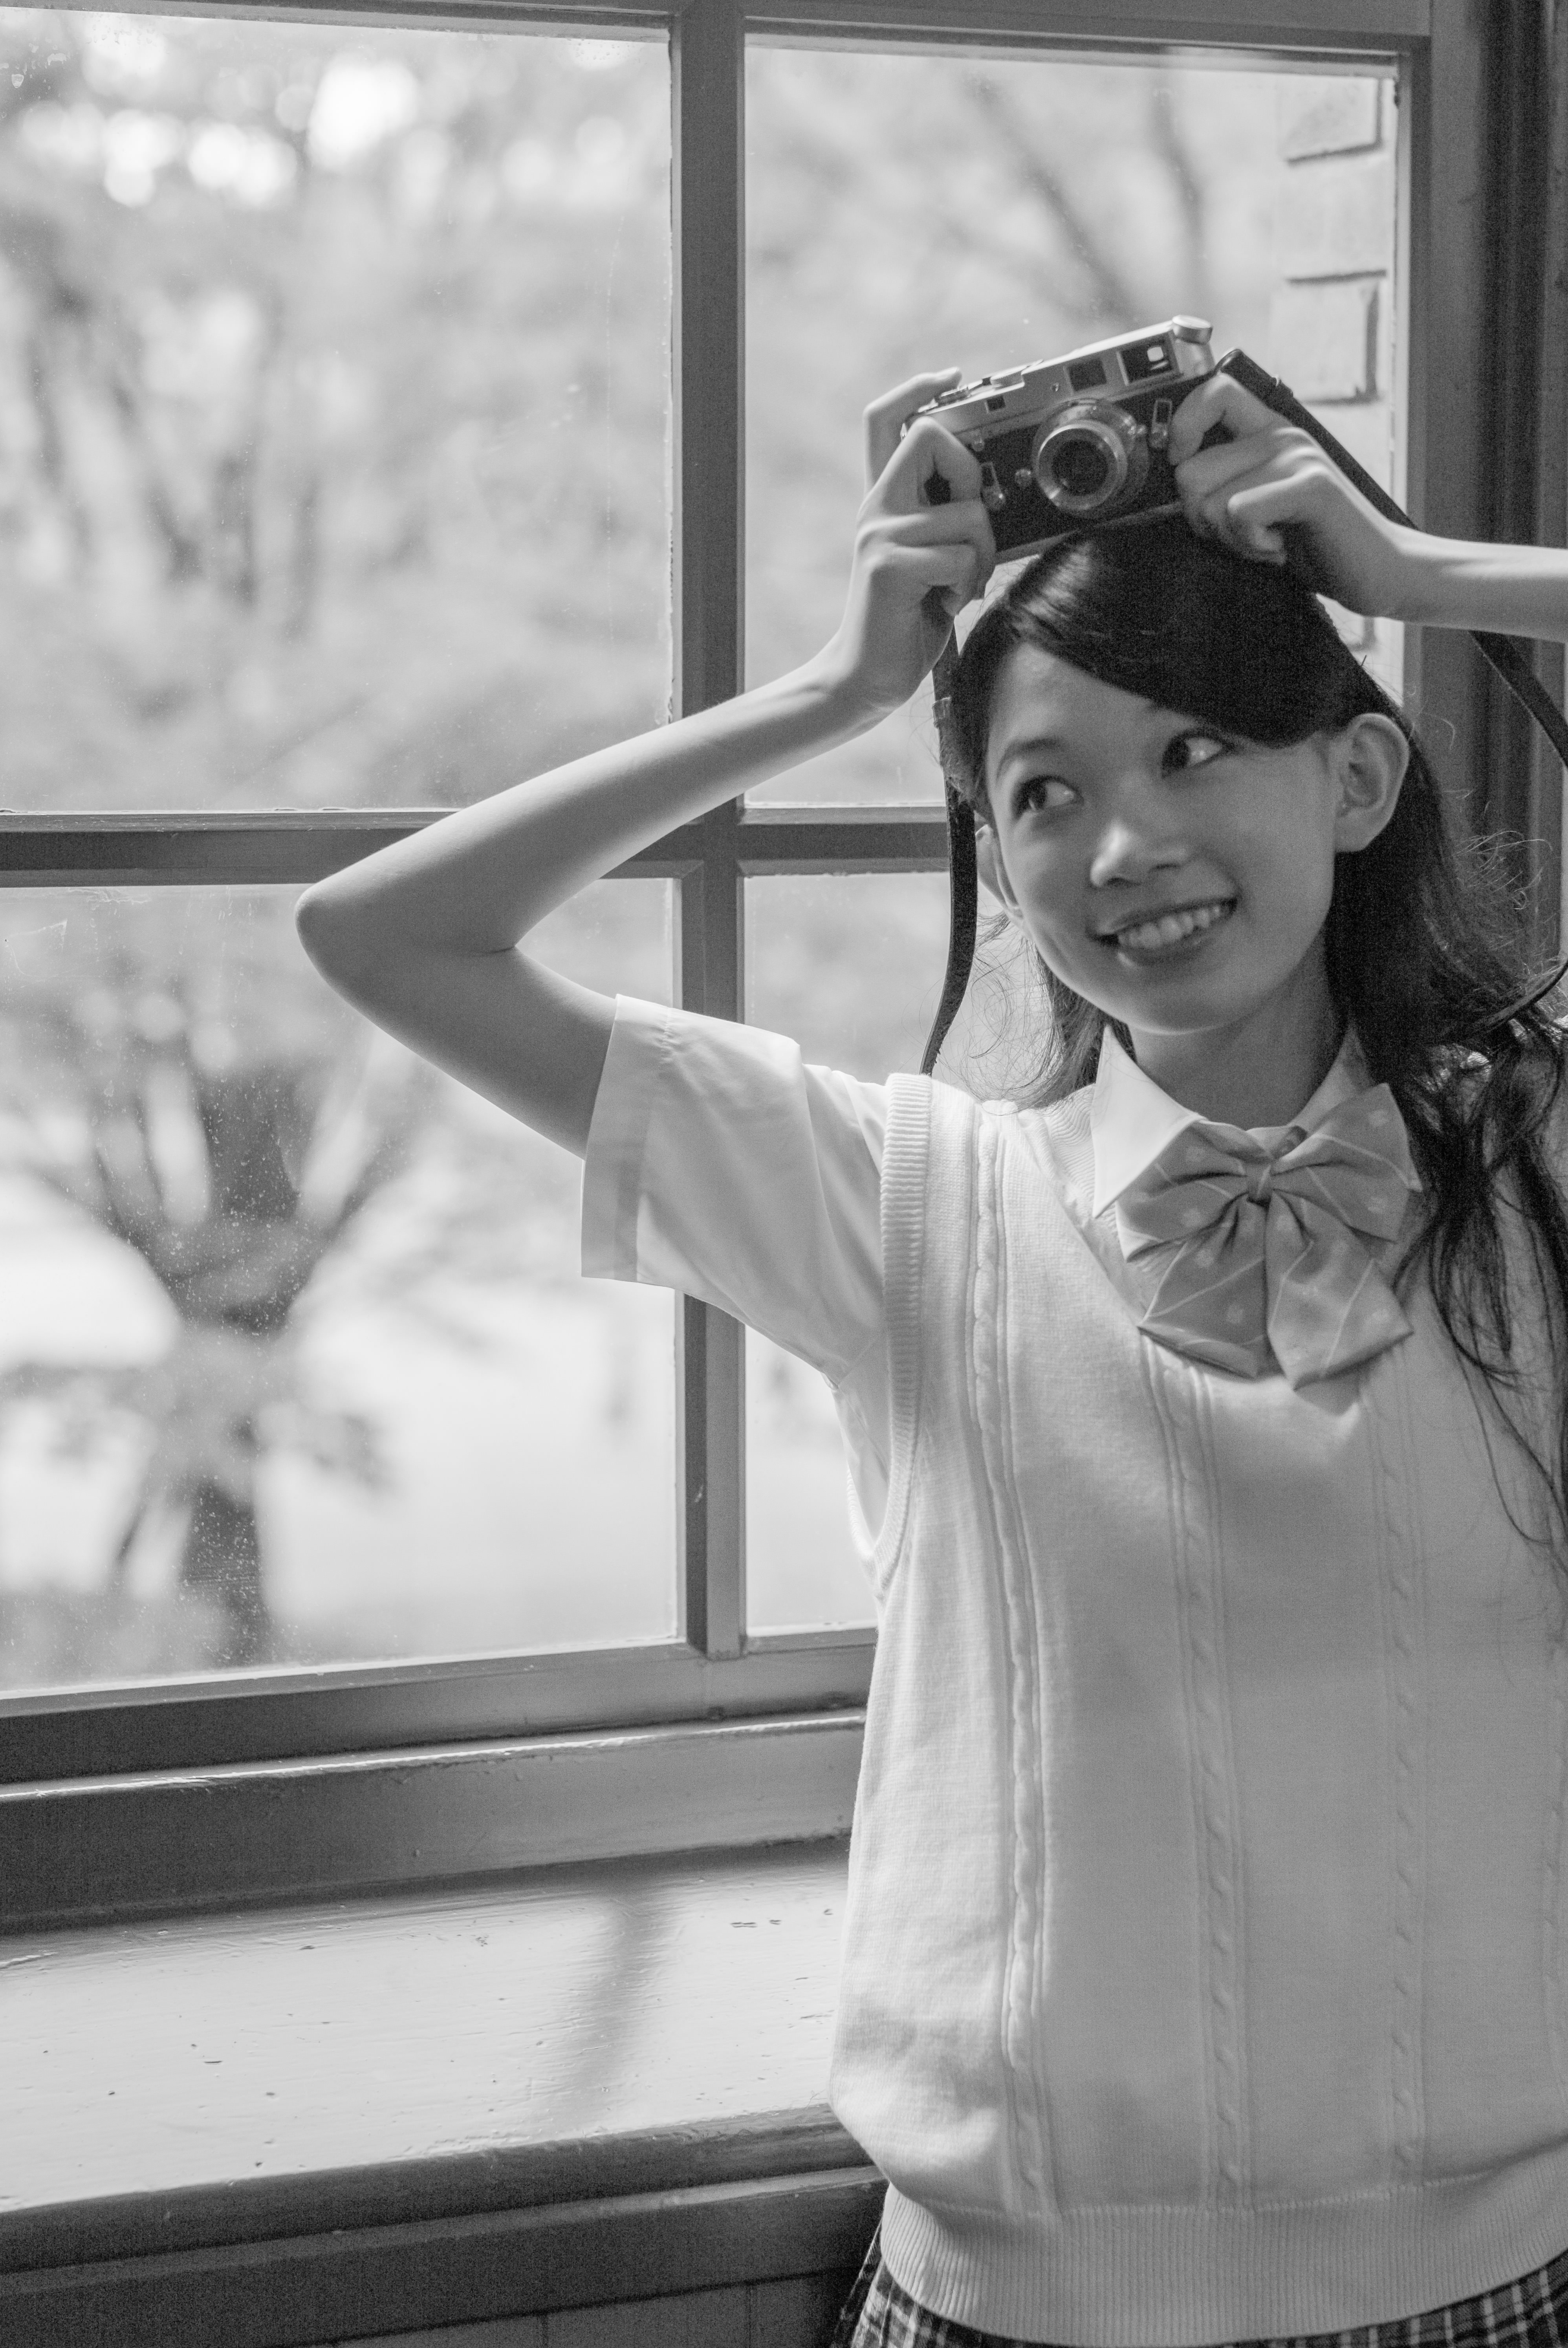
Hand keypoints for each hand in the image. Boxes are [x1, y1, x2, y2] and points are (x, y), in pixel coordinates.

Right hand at [815, 370, 997, 722]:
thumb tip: (985, 497)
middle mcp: (876, 509)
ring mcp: (880, 535)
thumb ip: (941, 519)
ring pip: (967, 513)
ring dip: (981, 555)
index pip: (885, 419)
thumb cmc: (904, 619)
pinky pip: (961, 558)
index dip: (917, 388)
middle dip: (970, 473)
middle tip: (970, 521)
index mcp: (882, 501)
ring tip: (957, 585)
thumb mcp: (925, 558)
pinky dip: (967, 586)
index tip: (950, 377)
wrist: (865, 676)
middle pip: (929, 436)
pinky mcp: (890, 567)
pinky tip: (944, 604)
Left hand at [1167, 372, 1419, 618]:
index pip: (1213, 392)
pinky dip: (1250, 546)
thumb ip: (1225, 483)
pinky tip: (1280, 548)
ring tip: (1268, 540)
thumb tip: (1172, 482)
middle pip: (1189, 472)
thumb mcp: (1260, 504)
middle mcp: (1282, 435)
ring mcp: (1298, 457)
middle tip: (1243, 532)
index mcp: (1269, 431)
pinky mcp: (1311, 487)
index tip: (1183, 464)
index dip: (1181, 425)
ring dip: (1230, 539)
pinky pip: (1238, 514)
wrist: (1380, 568)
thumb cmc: (1313, 542)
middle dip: (1201, 520)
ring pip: (1209, 502)